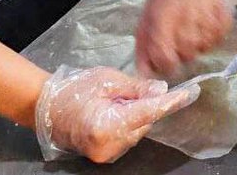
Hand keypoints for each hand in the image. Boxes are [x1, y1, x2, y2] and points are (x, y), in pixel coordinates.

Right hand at [35, 66, 199, 162]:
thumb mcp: (107, 80)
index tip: (189, 94)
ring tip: (114, 101)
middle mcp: (109, 145)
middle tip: (129, 91)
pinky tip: (112, 112)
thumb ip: (137, 88)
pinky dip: (127, 123)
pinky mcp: (105, 156)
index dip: (170, 102)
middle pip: (144, 123)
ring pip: (137, 131)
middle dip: (144, 105)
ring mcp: (106, 154)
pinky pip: (127, 137)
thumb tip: (161, 90)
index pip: (149, 112)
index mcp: (107, 125)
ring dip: (135, 114)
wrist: (46, 108)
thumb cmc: (74, 89)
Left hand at [136, 0, 232, 76]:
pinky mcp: (222, 10)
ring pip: (205, 47)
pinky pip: (220, 35)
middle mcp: (187, 17)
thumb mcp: (145, 19)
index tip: (166, 61)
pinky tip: (206, 28)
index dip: (165, 65)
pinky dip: (214, 36)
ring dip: (197, 45)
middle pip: (187, 54)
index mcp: (164, 18)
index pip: (166, 57)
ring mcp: (208, 13)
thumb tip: (144, 74)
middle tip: (179, 42)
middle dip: (181, 54)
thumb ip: (143, 48)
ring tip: (192, 32)